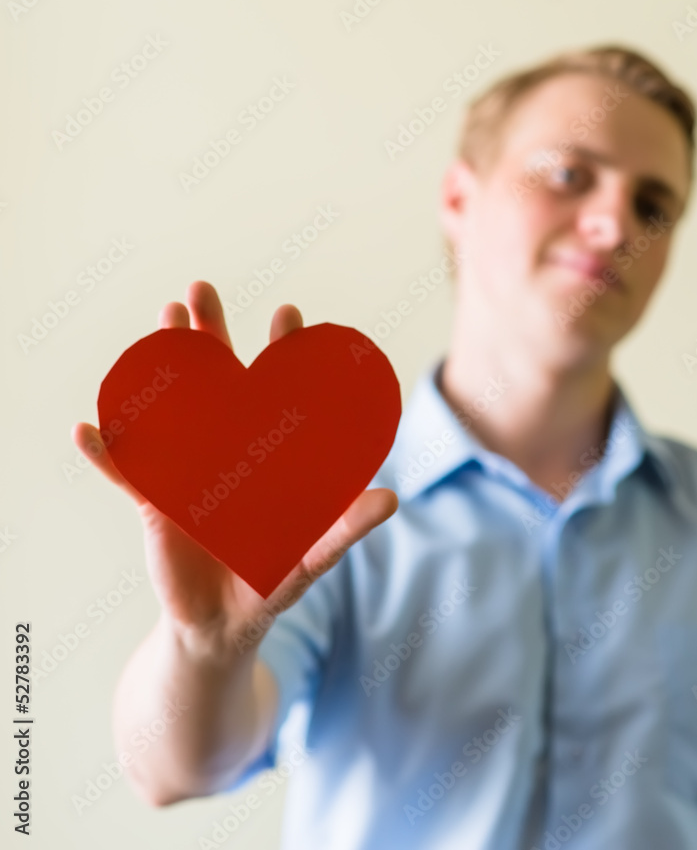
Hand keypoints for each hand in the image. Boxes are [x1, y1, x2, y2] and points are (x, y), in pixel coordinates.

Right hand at [72, 281, 397, 659]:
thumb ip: (346, 527)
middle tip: (200, 291)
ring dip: (163, 368)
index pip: (275, 395)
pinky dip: (108, 457)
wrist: (226, 624)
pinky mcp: (154, 505)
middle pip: (216, 384)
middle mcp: (226, 452)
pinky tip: (86, 430)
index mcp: (267, 456)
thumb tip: (391, 498)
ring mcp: (187, 473)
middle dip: (210, 336)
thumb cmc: (274, 580)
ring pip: (170, 410)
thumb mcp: (313, 554)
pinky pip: (127, 476)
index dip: (283, 355)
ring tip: (160, 325)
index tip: (288, 314)